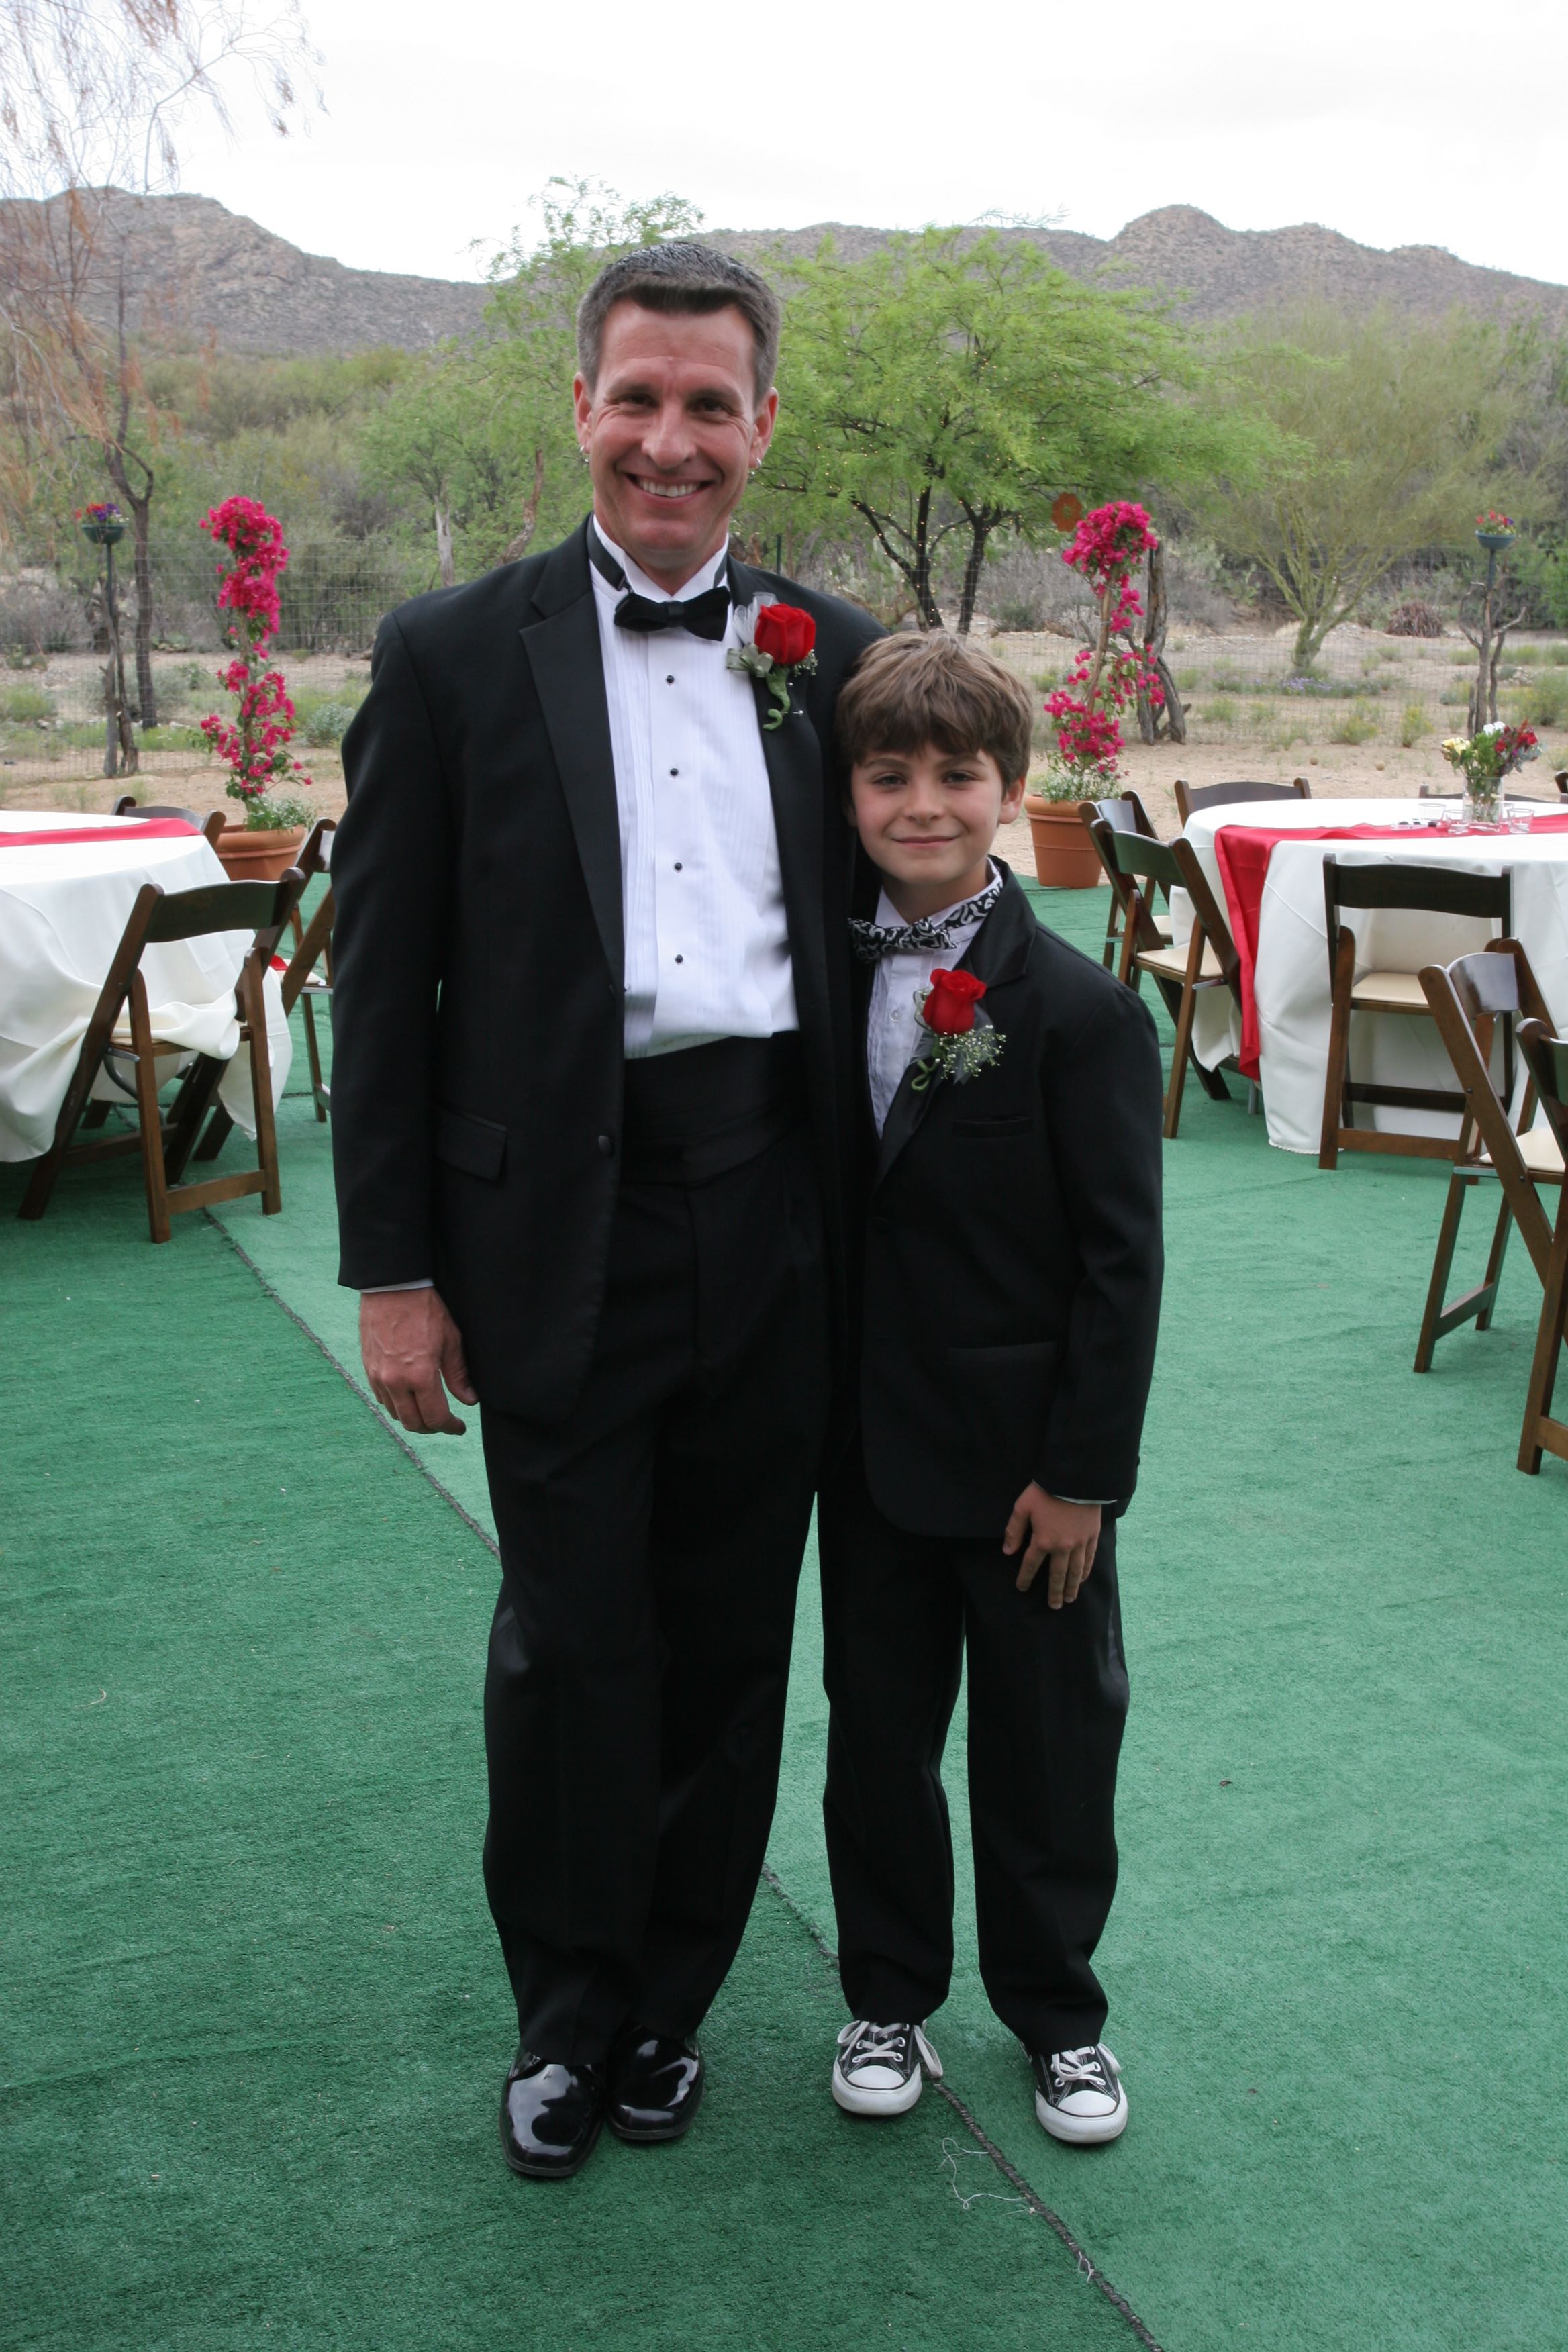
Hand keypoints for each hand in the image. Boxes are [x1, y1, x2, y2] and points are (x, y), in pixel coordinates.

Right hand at [360, 1287, 477, 1435]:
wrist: (392, 1288)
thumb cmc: (425, 1309)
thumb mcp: (451, 1340)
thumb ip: (458, 1374)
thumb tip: (468, 1400)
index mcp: (420, 1376)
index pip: (435, 1418)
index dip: (450, 1427)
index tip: (459, 1427)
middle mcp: (395, 1382)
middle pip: (413, 1423)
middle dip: (432, 1428)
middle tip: (444, 1422)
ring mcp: (378, 1377)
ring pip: (396, 1413)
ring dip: (413, 1418)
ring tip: (428, 1410)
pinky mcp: (368, 1368)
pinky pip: (382, 1398)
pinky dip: (397, 1404)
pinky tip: (409, 1396)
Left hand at [1002, 1486, 1100, 1606]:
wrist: (1075, 1480)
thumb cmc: (1046, 1492)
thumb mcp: (1023, 1507)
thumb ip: (1014, 1530)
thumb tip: (1008, 1551)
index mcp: (1043, 1541)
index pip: (1031, 1565)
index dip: (1025, 1578)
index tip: (1022, 1588)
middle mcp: (1062, 1547)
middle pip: (1057, 1575)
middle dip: (1054, 1592)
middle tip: (1053, 1606)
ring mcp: (1079, 1543)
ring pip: (1075, 1572)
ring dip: (1071, 1587)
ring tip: (1069, 1599)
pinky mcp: (1092, 1537)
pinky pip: (1089, 1560)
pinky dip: (1085, 1572)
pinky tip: (1082, 1579)